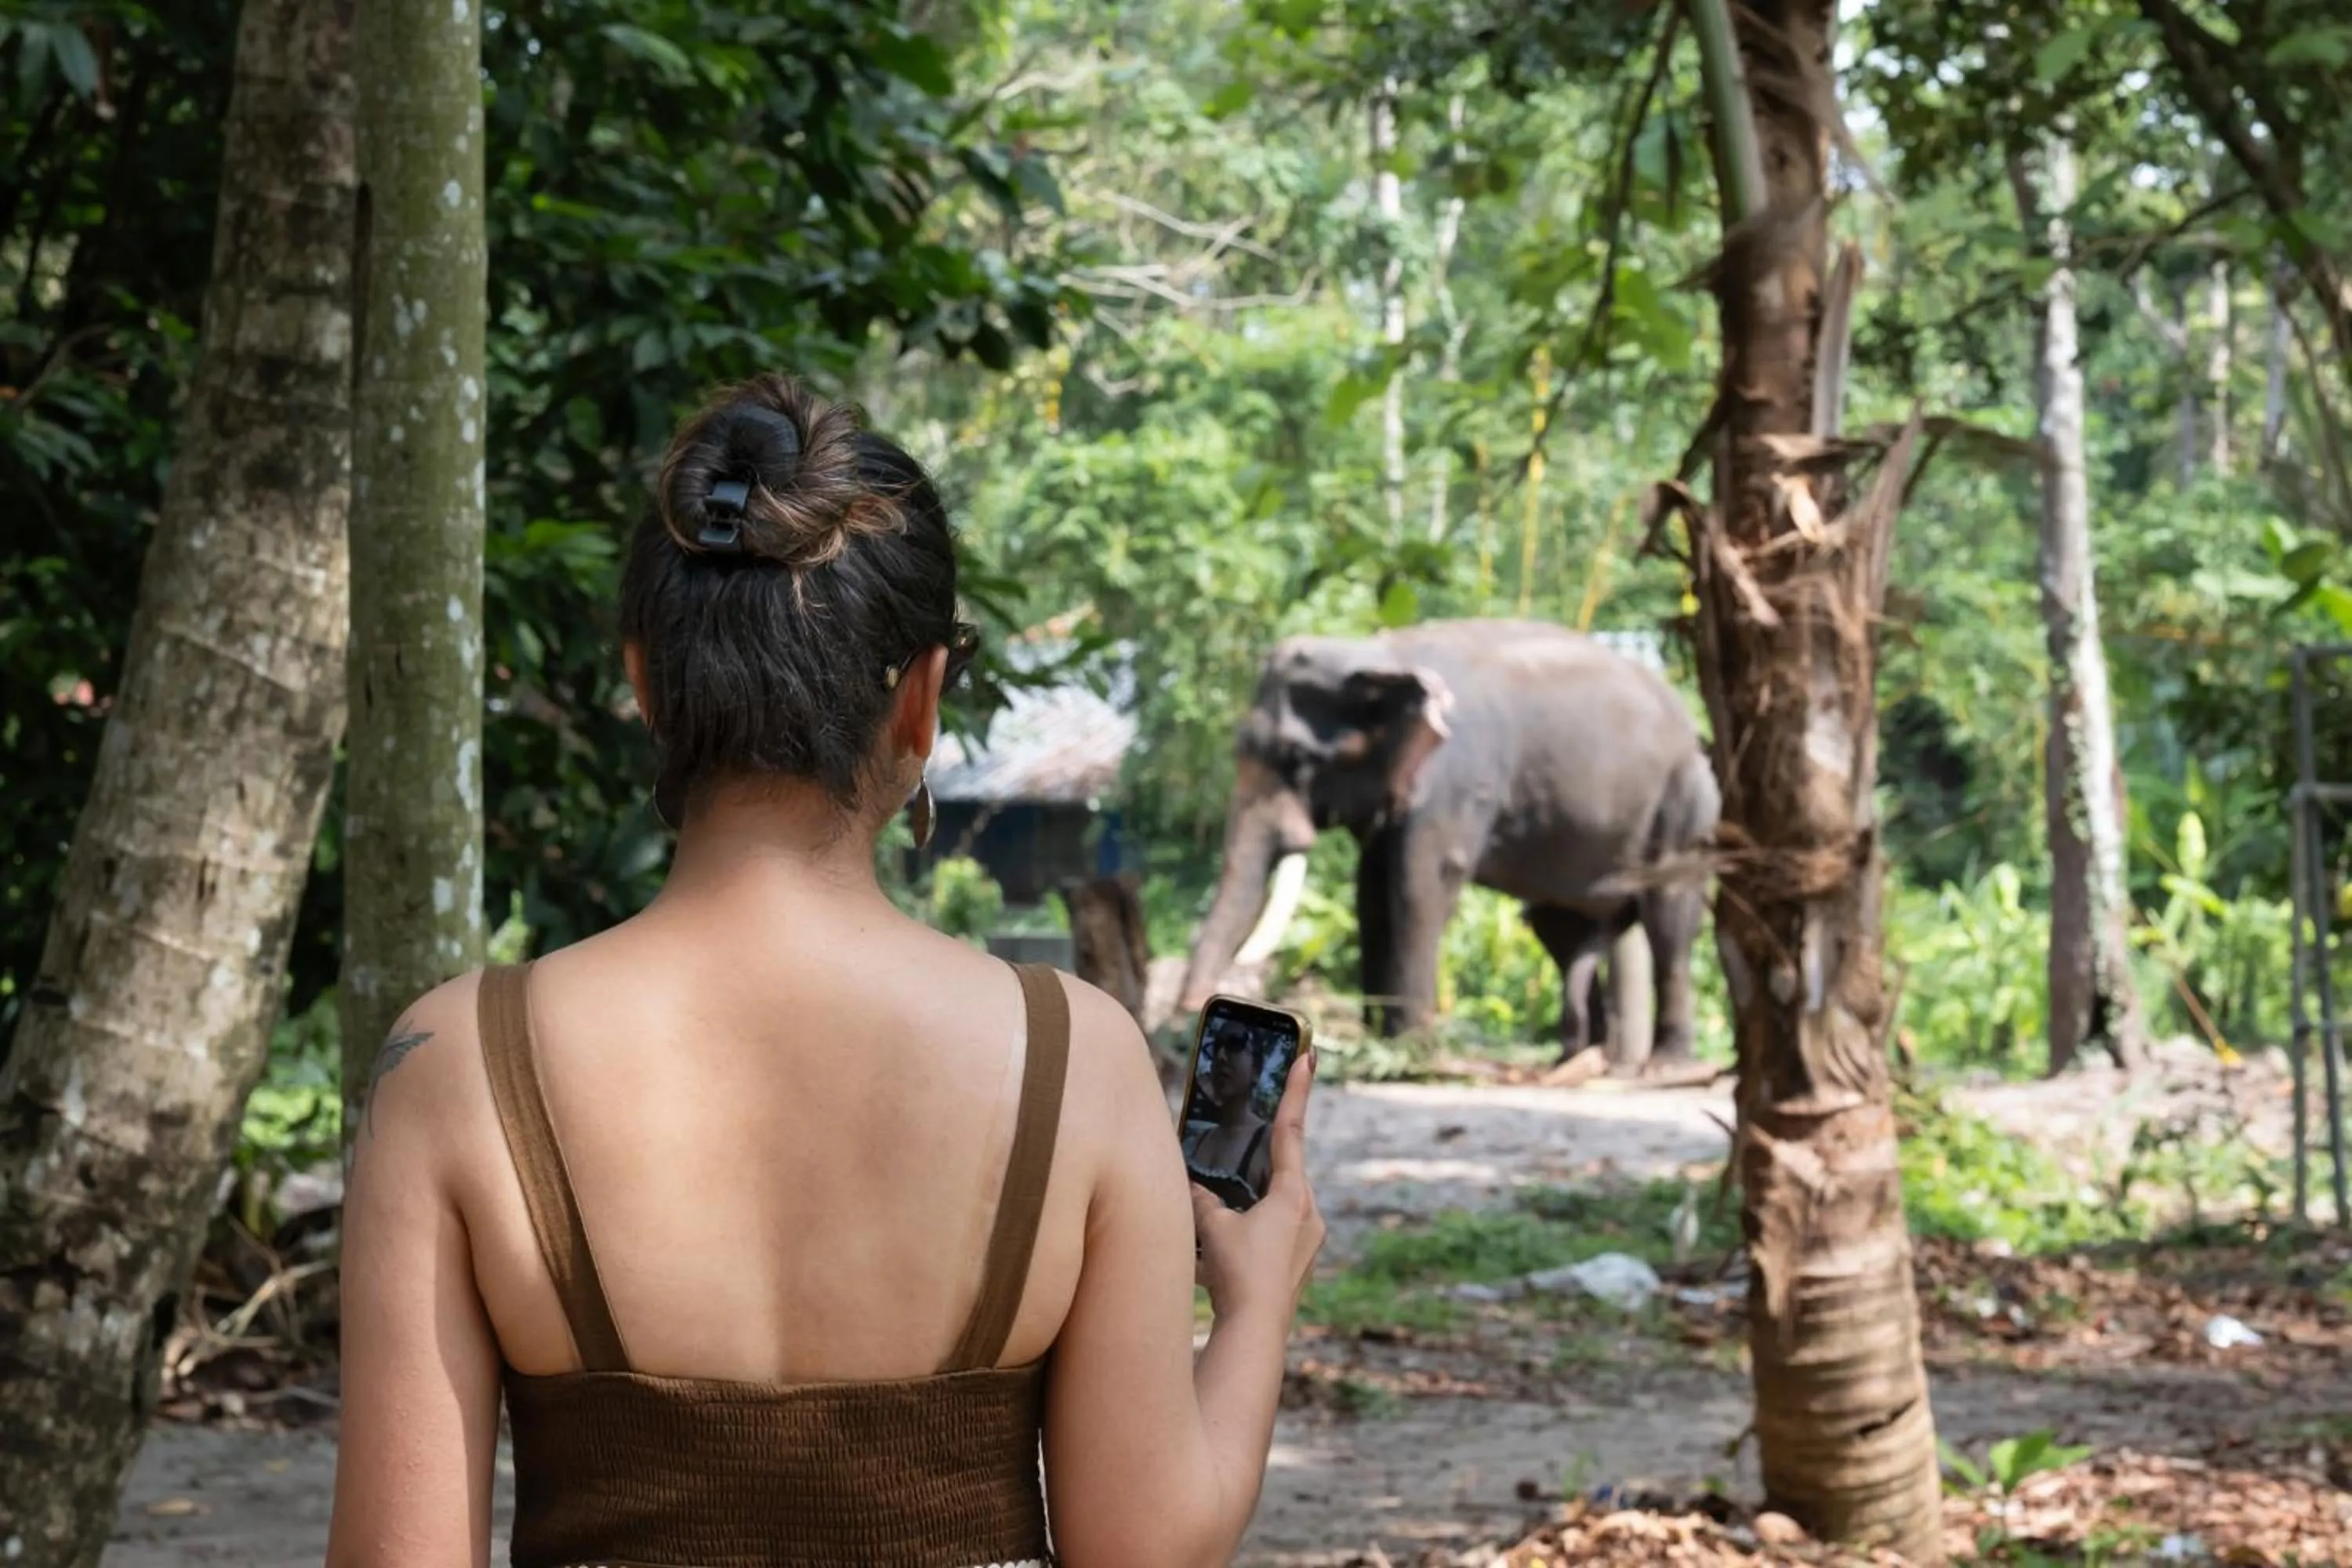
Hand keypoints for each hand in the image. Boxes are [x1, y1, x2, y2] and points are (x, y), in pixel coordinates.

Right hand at [1191, 1049, 1323, 1321]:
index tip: (1309, 1057)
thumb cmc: (1238, 1273)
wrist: (1256, 1330)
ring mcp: (1309, 1243)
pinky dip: (1259, 1225)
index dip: (1297, 1092)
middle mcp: (1310, 1215)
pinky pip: (1279, 1231)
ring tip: (1233, 1205)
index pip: (1291, 1131)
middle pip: (1287, 1171)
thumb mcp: (1213, 1228)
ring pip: (1283, 1204)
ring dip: (1259, 1198)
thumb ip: (1202, 1201)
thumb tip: (1192, 1188)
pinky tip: (1236, 1243)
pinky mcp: (1299, 1265)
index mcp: (1293, 1196)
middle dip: (1268, 1156)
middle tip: (1256, 1134)